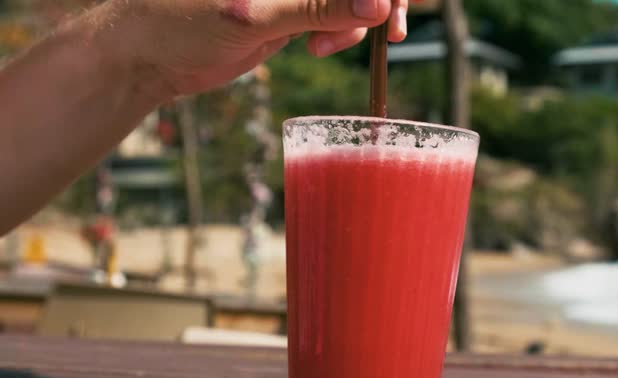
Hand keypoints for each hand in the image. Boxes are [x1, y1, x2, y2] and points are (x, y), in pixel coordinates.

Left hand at [99, 0, 407, 99]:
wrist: (147, 54)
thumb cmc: (178, 21)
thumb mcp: (252, 15)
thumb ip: (317, 6)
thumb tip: (379, 4)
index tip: (389, 8)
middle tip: (391, 29)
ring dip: (360, 19)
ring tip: (325, 47)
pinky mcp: (293, 5)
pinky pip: (339, 11)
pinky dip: (344, 30)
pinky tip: (322, 47)